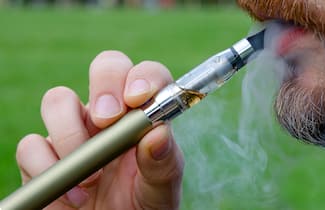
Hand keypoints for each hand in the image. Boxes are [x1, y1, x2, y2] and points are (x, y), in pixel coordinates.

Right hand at [16, 51, 183, 209]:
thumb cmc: (142, 205)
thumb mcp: (161, 188)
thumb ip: (163, 163)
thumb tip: (158, 133)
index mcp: (141, 117)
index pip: (146, 75)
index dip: (143, 76)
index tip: (138, 98)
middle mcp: (107, 116)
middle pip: (105, 67)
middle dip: (105, 86)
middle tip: (108, 120)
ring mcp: (73, 130)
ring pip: (57, 99)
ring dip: (71, 134)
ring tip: (92, 177)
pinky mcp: (43, 155)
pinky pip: (31, 145)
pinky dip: (48, 168)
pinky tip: (74, 195)